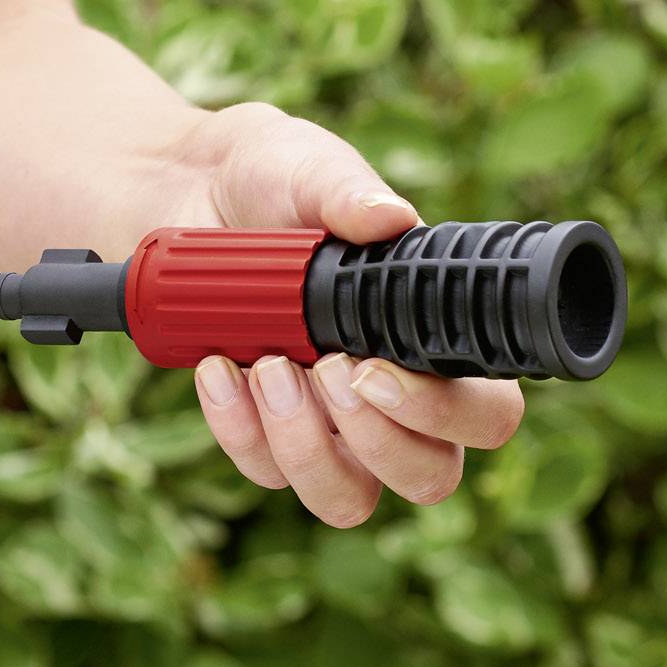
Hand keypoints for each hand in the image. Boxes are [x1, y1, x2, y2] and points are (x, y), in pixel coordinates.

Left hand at [181, 104, 523, 526]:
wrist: (180, 190)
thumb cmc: (271, 178)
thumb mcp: (307, 168)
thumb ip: (346, 191)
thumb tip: (388, 217)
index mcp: (432, 339)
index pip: (486, 412)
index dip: (448, 414)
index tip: (376, 371)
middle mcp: (391, 399)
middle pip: (428, 477)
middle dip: (379, 441)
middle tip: (327, 369)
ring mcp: (327, 426)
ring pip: (345, 499)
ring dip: (304, 445)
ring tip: (266, 365)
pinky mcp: (261, 433)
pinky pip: (263, 471)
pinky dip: (235, 427)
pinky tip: (216, 365)